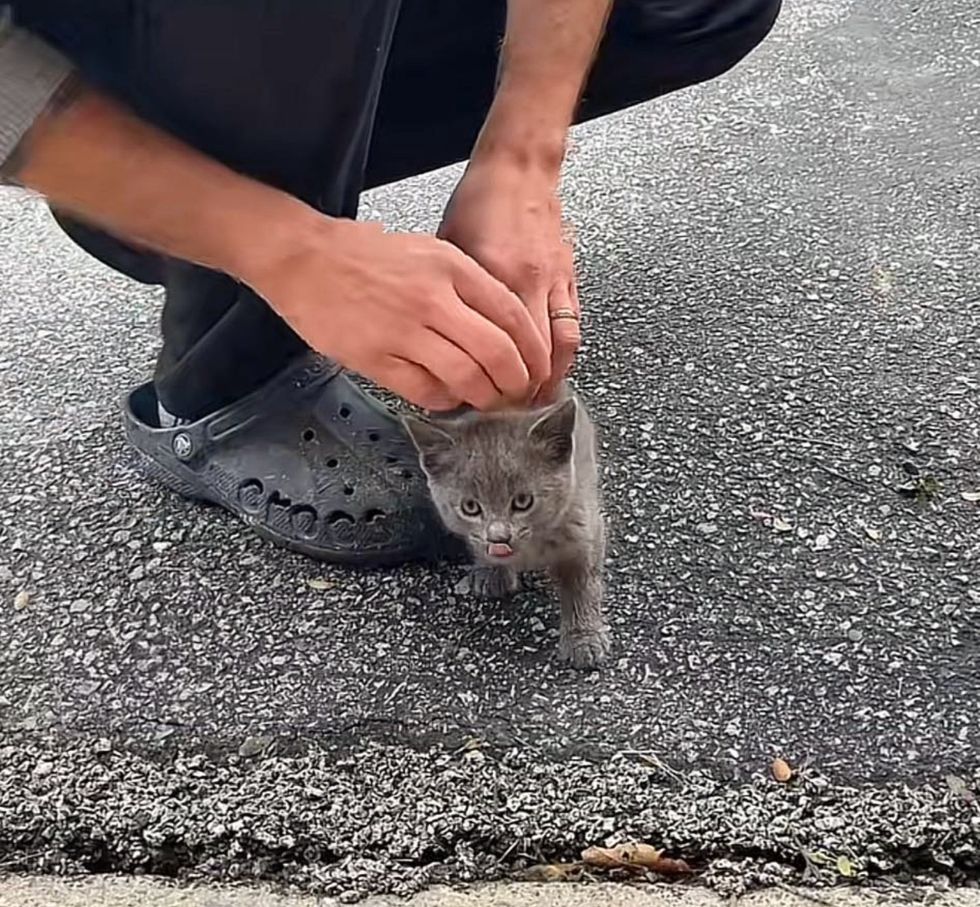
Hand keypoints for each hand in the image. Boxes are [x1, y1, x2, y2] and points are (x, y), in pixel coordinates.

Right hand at [247, 217, 550, 410]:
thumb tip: (500, 326)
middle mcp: (433, 298)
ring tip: (487, 401)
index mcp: (451, 267)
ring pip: (467, 376)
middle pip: (498, 352)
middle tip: (518, 394)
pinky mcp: (375, 357)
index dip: (533, 351)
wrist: (302, 257)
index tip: (538, 368)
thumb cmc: (362, 253)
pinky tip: (446, 396)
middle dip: (517, 382)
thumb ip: (465, 284)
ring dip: (485, 397)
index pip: (513, 316)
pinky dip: (444, 400)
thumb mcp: (427, 250)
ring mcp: (404, 330)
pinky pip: (425, 390)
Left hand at [438, 156, 579, 403]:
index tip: (480, 398)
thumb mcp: (448, 247)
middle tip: (509, 408)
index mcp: (496, 276)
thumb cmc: (479, 203)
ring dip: (552, 376)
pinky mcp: (570, 277)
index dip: (493, 379)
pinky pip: (573, 325)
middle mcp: (531, 282)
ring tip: (535, 397)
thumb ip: (449, 295)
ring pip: (564, 345)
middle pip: (537, 356)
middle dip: (525, 389)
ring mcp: (555, 281)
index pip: (499, 346)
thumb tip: (438, 337)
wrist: (519, 169)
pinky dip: (565, 351)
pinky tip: (553, 366)